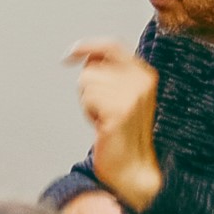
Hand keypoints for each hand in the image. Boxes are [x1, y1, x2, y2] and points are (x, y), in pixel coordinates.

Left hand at [66, 39, 162, 210]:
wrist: (132, 167)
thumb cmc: (120, 131)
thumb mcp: (120, 94)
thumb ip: (109, 72)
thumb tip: (84, 54)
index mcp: (145, 74)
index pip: (111, 45)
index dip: (86, 46)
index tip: (68, 56)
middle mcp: (142, 81)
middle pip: (91, 68)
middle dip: (87, 89)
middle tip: (102, 110)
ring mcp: (132, 96)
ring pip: (86, 83)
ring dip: (88, 103)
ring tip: (104, 119)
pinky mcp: (120, 111)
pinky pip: (88, 98)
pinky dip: (89, 112)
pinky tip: (102, 126)